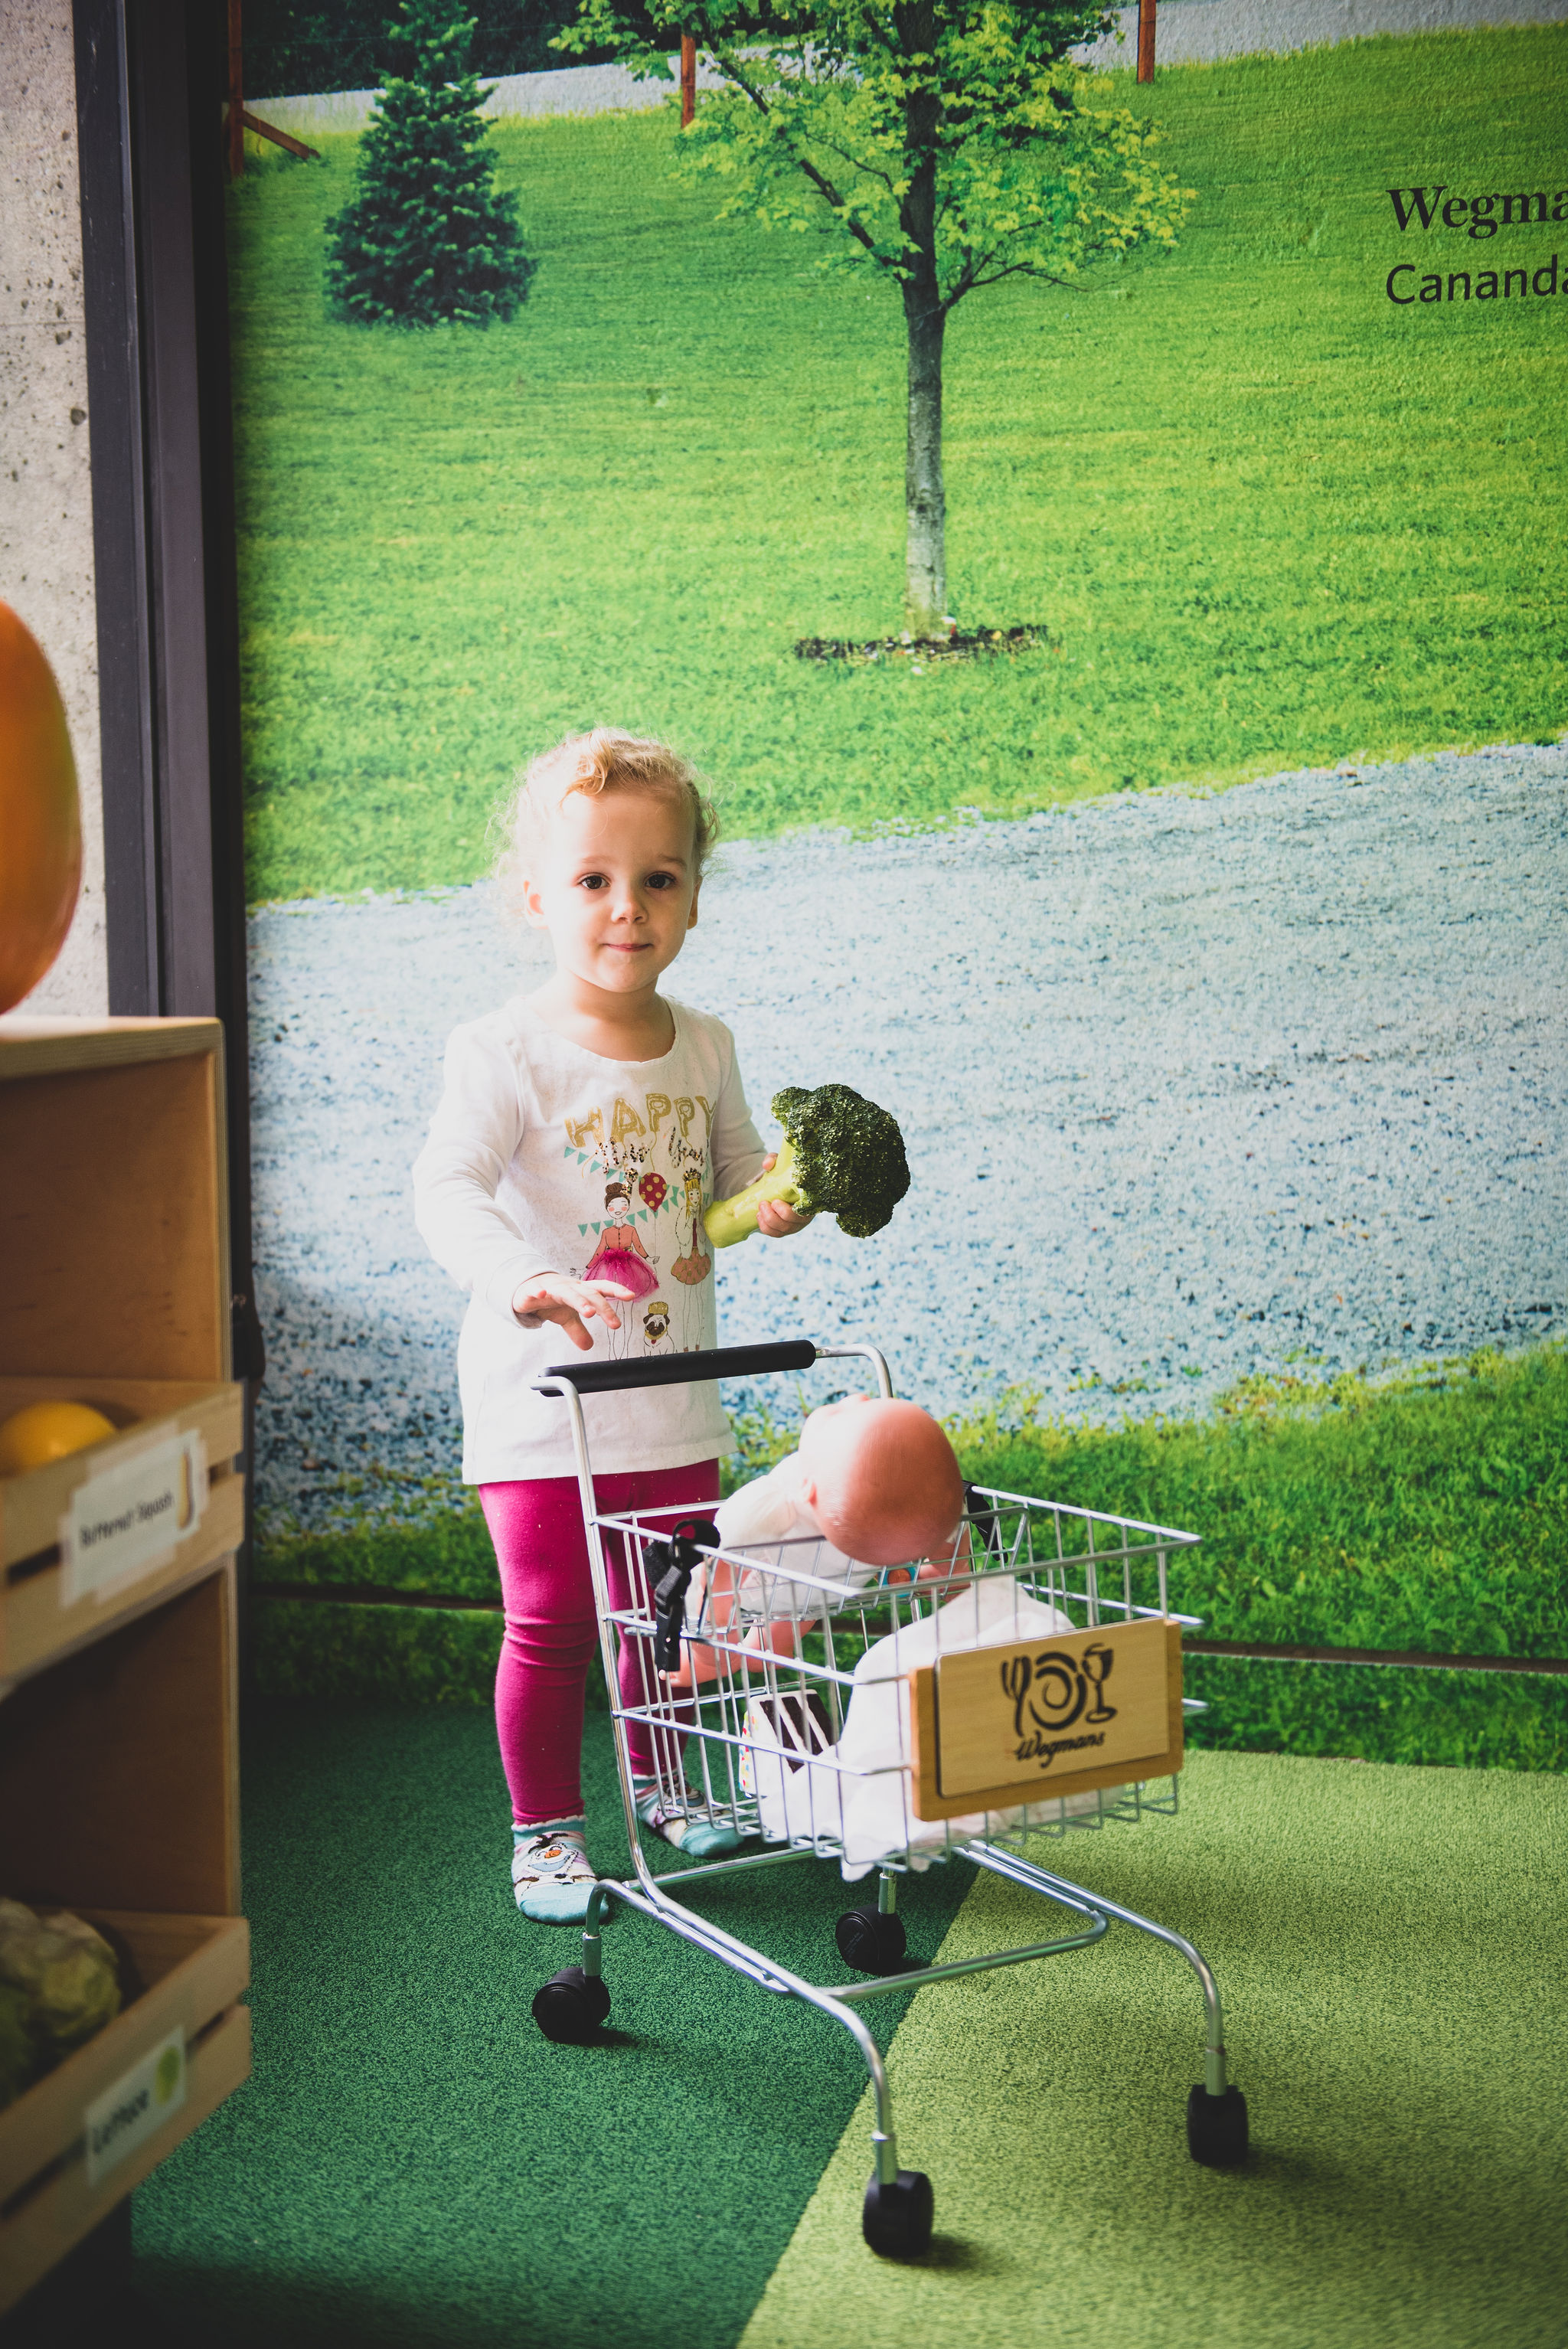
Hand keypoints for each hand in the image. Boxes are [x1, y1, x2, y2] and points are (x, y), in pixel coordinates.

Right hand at [511, 1274, 633, 1351]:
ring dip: (580, 1301)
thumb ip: (578, 1330)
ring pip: (568, 1292)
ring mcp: (552, 1287)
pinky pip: (536, 1290)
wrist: (525, 1287)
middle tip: (614, 1323)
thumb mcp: (565, 1317)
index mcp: (580, 1291)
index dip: (617, 1290)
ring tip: (589, 1312)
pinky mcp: (533, 1290)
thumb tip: (589, 1345)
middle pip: (589, 1294)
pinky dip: (539, 1292)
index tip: (631, 1296)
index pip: (601, 1288)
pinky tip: (542, 1295)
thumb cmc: (550, 1298)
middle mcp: (569, 1287)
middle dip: (603, 1307)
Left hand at [756, 1152, 814, 1237]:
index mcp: (809, 1200)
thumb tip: (767, 1164)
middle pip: (794, 1223)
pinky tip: (759, 1217)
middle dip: (775, 1216)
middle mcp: (806, 1215)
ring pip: (785, 1230)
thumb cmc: (783, 1175)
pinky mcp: (786, 1230)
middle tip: (763, 1203)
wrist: (778, 1185)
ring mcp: (796, 1224)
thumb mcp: (779, 1164)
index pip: (807, 1210)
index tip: (775, 1201)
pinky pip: (777, 1234)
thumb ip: (774, 1160)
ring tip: (760, 1208)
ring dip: (769, 1221)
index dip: (791, 1211)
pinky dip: (766, 1228)